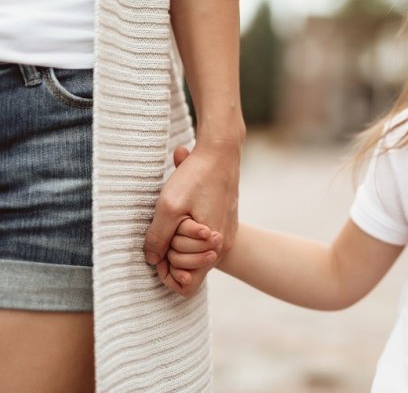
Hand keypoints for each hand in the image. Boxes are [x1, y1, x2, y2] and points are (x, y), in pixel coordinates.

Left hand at [144, 141, 239, 295]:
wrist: (222, 152)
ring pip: (195, 254)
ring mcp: (225, 235)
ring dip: (179, 242)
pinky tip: (185, 211)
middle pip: (189, 271)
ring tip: (175, 218)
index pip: (186, 286)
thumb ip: (158, 238)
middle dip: (172, 255)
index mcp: (212, 247)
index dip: (167, 275)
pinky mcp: (224, 224)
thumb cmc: (196, 177)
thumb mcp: (168, 207)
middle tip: (168, 229)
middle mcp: (222, 246)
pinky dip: (189, 231)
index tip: (158, 253)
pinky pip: (202, 241)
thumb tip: (152, 260)